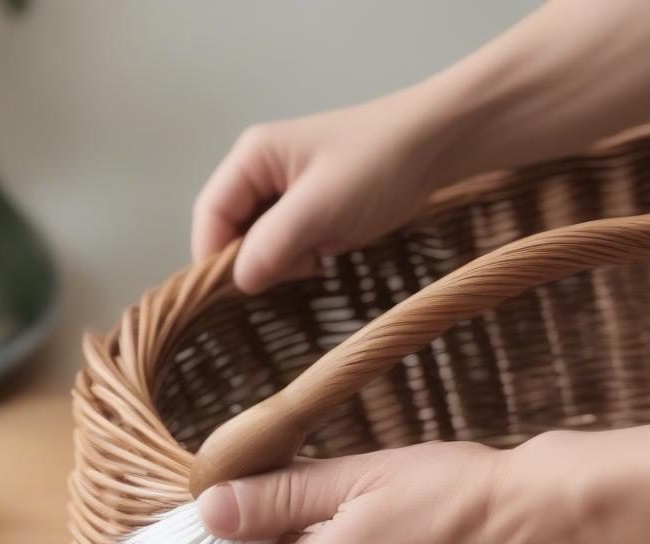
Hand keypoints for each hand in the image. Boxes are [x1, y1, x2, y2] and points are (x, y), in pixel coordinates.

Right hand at [191, 90, 444, 294]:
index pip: (210, 214)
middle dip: (261, 259)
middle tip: (302, 266)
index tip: (240, 291)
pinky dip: (306, 257)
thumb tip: (239, 282)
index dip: (215, 256)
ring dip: (287, 261)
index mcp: (252, 158)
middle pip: (233, 231)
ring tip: (324, 253)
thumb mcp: (319, 209)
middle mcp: (263, 172)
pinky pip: (292, 244)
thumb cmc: (378, 166)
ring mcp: (289, 191)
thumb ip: (272, 246)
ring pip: (264, 243)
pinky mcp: (314, 209)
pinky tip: (332, 251)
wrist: (438, 145)